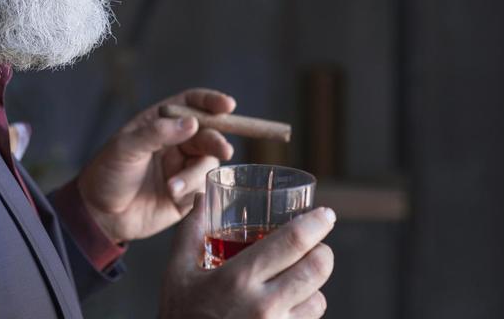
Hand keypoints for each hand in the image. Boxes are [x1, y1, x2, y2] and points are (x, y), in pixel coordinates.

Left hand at [77, 88, 235, 242]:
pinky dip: (192, 191)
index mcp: (162, 121)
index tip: (227, 106)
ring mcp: (183, 166)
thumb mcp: (126, 148)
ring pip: (208, 162)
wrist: (99, 217)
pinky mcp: (187, 193)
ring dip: (195, 174)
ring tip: (173, 188)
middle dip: (217, 141)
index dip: (211, 101)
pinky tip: (173, 198)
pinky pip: (203, 188)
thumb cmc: (107, 174)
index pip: (192, 103)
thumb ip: (157, 133)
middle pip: (208, 133)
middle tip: (224, 150)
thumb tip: (192, 123)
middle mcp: (177, 141)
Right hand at [160, 194, 334, 318]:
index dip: (316, 223)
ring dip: (314, 284)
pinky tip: (288, 304)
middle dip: (323, 250)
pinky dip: (305, 309)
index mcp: (239, 278)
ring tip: (297, 276)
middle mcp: (263, 306)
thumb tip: (200, 196)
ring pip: (319, 299)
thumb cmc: (179, 316)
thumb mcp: (177, 272)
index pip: (293, 241)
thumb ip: (190, 231)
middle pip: (317, 268)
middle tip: (316, 244)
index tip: (326, 214)